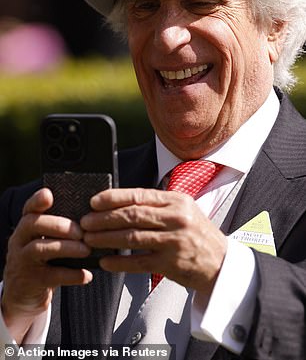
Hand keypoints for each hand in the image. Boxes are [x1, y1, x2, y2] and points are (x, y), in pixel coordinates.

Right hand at [1, 188, 91, 343]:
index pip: (29, 208)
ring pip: (40, 248)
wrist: (23, 293)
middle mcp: (20, 240)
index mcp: (26, 227)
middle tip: (81, 231)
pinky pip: (51, 276)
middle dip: (58, 225)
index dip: (37, 200)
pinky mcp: (30, 281)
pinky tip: (86, 275)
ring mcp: (22, 260)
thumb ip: (59, 228)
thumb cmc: (43, 260)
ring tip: (86, 250)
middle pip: (33, 224)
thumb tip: (91, 217)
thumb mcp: (44, 241)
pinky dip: (71, 275)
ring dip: (66, 248)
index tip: (49, 194)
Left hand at [81, 188, 226, 292]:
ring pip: (133, 238)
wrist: (221, 263)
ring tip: (90, 239)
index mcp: (177, 201)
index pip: (139, 195)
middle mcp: (176, 218)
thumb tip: (121, 202)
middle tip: (86, 222)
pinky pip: (139, 262)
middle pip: (133, 215)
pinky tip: (106, 261)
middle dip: (105, 218)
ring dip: (107, 238)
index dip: (114, 198)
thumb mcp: (184, 209)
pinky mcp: (171, 264)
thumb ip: (157, 204)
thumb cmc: (198, 234)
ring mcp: (174, 241)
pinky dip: (120, 262)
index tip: (95, 201)